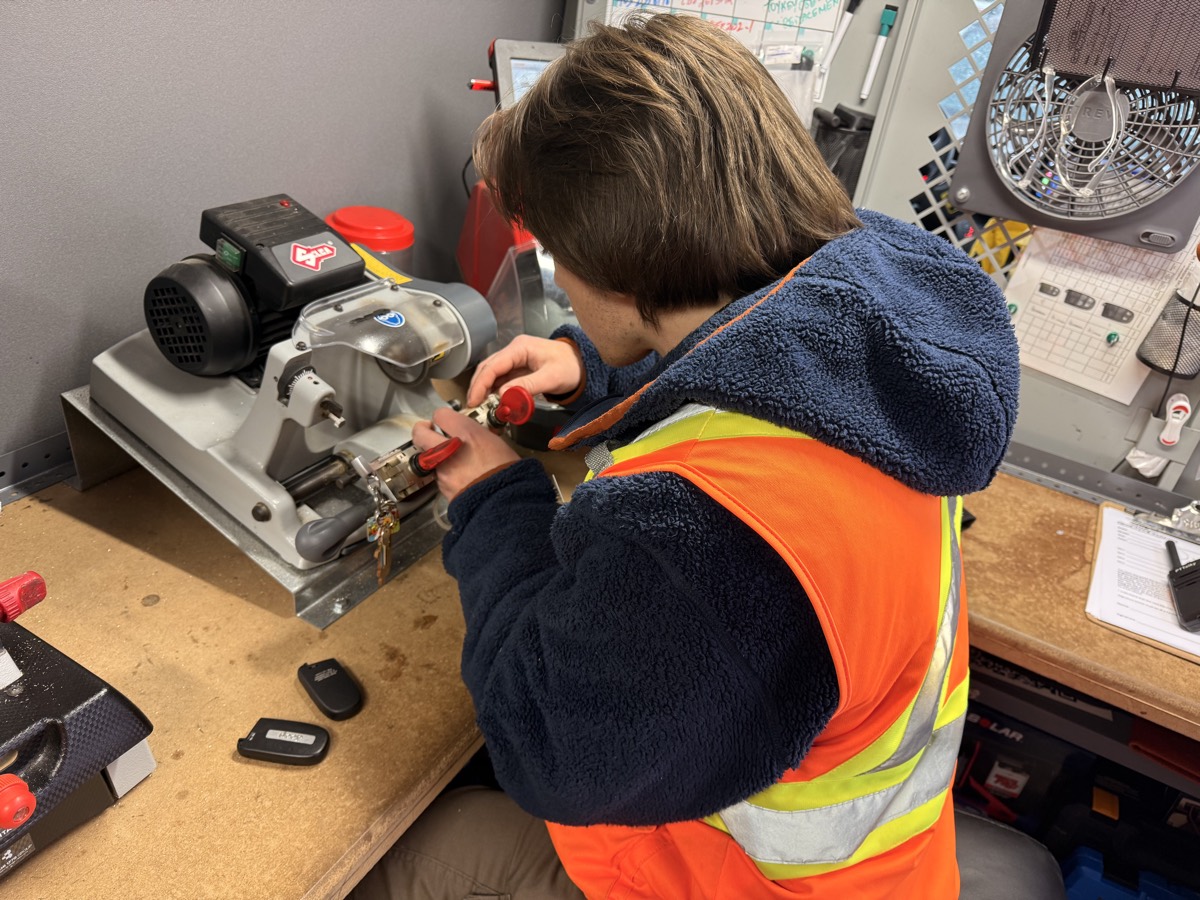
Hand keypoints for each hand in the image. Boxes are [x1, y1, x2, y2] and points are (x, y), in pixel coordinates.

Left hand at [411, 407, 520, 501]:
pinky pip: (438, 475)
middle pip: (419, 433)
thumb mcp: (497, 443)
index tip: (447, 422)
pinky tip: (460, 478)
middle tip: (431, 433)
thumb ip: (477, 436)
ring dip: (435, 455)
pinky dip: (445, 474)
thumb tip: (469, 436)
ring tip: (454, 461)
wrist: (503, 502)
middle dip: (423, 431)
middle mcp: (448, 449)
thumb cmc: (507, 472)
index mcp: (465, 433)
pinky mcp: (441, 487)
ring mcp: (442, 469)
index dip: (443, 418)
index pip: (440, 414)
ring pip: (428, 456)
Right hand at [466, 335, 582, 406]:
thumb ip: (527, 386)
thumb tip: (503, 395)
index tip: (474, 401)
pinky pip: (502, 380)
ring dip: (485, 390)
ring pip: (492, 374)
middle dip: (478, 387)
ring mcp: (515, 360)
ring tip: (481, 406)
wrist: (583, 364)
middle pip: (488, 369)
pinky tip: (493, 402)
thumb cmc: (570, 366)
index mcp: (520, 348)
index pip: (493, 366)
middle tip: (473, 406)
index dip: (480, 384)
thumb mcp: (551, 377)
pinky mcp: (519, 369)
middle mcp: (514, 351)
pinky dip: (495, 391)